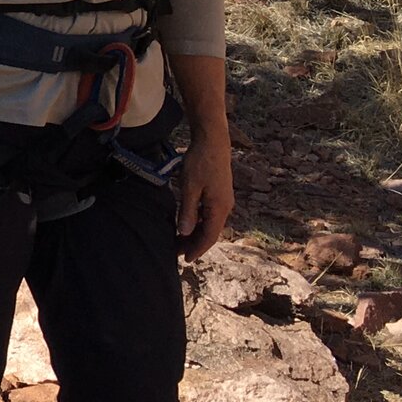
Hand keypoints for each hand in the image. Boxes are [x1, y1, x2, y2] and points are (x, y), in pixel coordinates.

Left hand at [175, 134, 234, 260]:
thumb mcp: (189, 187)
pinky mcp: (219, 193)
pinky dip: (198, 222)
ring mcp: (223, 200)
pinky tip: (187, 223)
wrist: (213, 141)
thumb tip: (184, 233)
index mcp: (219, 208)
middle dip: (194, 243)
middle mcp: (225, 207)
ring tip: (179, 240)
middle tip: (177, 252)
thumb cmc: (200, 162)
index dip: (197, 249)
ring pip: (210, 223)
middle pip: (210, 232)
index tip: (185, 260)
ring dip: (196, 233)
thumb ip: (187, 210)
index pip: (209, 236)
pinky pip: (209, 214)